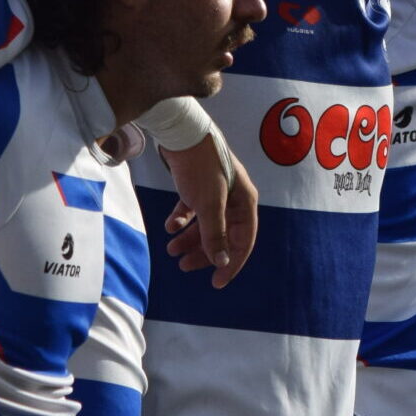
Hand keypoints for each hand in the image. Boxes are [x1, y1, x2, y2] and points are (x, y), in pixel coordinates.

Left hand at [158, 136, 256, 288]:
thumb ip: (215, 234)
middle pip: (222, 236)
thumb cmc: (201, 166)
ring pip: (205, 224)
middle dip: (203, 252)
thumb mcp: (209, 204)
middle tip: (183, 267)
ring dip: (189, 239)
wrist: (181, 133)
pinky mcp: (198, 186)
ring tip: (171, 251)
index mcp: (245, 203)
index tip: (216, 282)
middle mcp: (234, 199)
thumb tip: (222, 262)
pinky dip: (182, 220)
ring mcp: (216, 193)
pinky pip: (192, 210)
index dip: (231, 263)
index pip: (244, 241)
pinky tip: (169, 226)